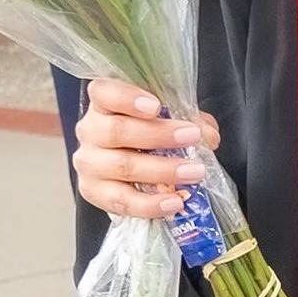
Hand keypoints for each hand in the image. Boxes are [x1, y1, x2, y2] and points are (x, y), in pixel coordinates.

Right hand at [73, 77, 222, 219]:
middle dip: (159, 134)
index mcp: (104, 104)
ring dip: (162, 170)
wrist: (127, 169)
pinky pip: (121, 201)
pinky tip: (174, 202)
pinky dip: (150, 204)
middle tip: (192, 137)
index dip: (127, 97)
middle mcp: (90, 131)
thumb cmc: (148, 134)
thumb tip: (208, 136)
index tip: (156, 106)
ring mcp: (89, 163)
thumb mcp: (169, 119)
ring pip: (121, 166)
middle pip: (117, 131)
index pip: (104, 92)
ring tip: (193, 172)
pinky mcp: (94, 193)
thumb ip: (189, 120)